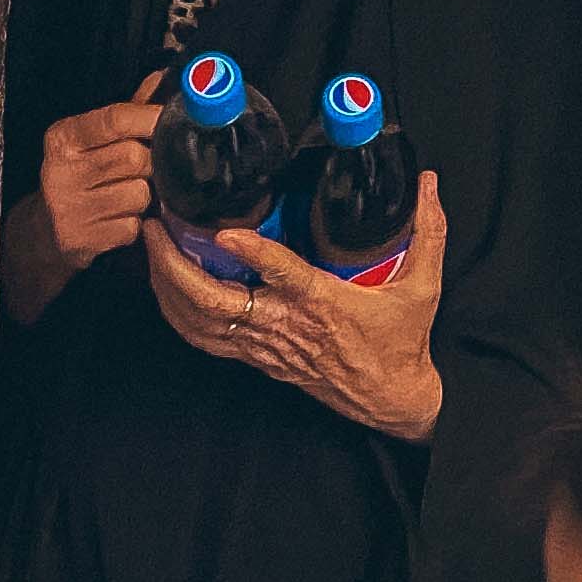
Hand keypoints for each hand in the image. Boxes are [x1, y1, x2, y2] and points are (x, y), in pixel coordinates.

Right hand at [5, 85, 165, 324]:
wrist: (44, 232)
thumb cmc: (77, 176)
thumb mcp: (90, 140)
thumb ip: (126, 112)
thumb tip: (160, 79)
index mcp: (63, 138)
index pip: (115, 119)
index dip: (150, 117)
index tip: (171, 118)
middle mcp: (62, 170)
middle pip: (135, 157)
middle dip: (148, 164)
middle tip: (141, 169)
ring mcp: (71, 208)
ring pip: (139, 194)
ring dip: (142, 197)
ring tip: (123, 196)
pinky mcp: (84, 240)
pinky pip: (133, 227)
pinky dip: (133, 224)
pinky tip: (115, 219)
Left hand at [142, 176, 448, 440]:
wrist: (391, 399)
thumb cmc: (402, 342)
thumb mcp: (423, 286)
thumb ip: (428, 230)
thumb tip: (431, 182)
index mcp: (324, 304)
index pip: (284, 276)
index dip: (254, 255)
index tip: (227, 231)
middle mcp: (286, 326)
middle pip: (216, 303)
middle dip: (174, 266)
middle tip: (155, 225)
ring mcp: (266, 346)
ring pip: (200, 323)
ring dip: (166, 286)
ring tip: (150, 245)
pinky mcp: (257, 358)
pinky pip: (204, 339)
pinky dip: (176, 312)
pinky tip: (163, 284)